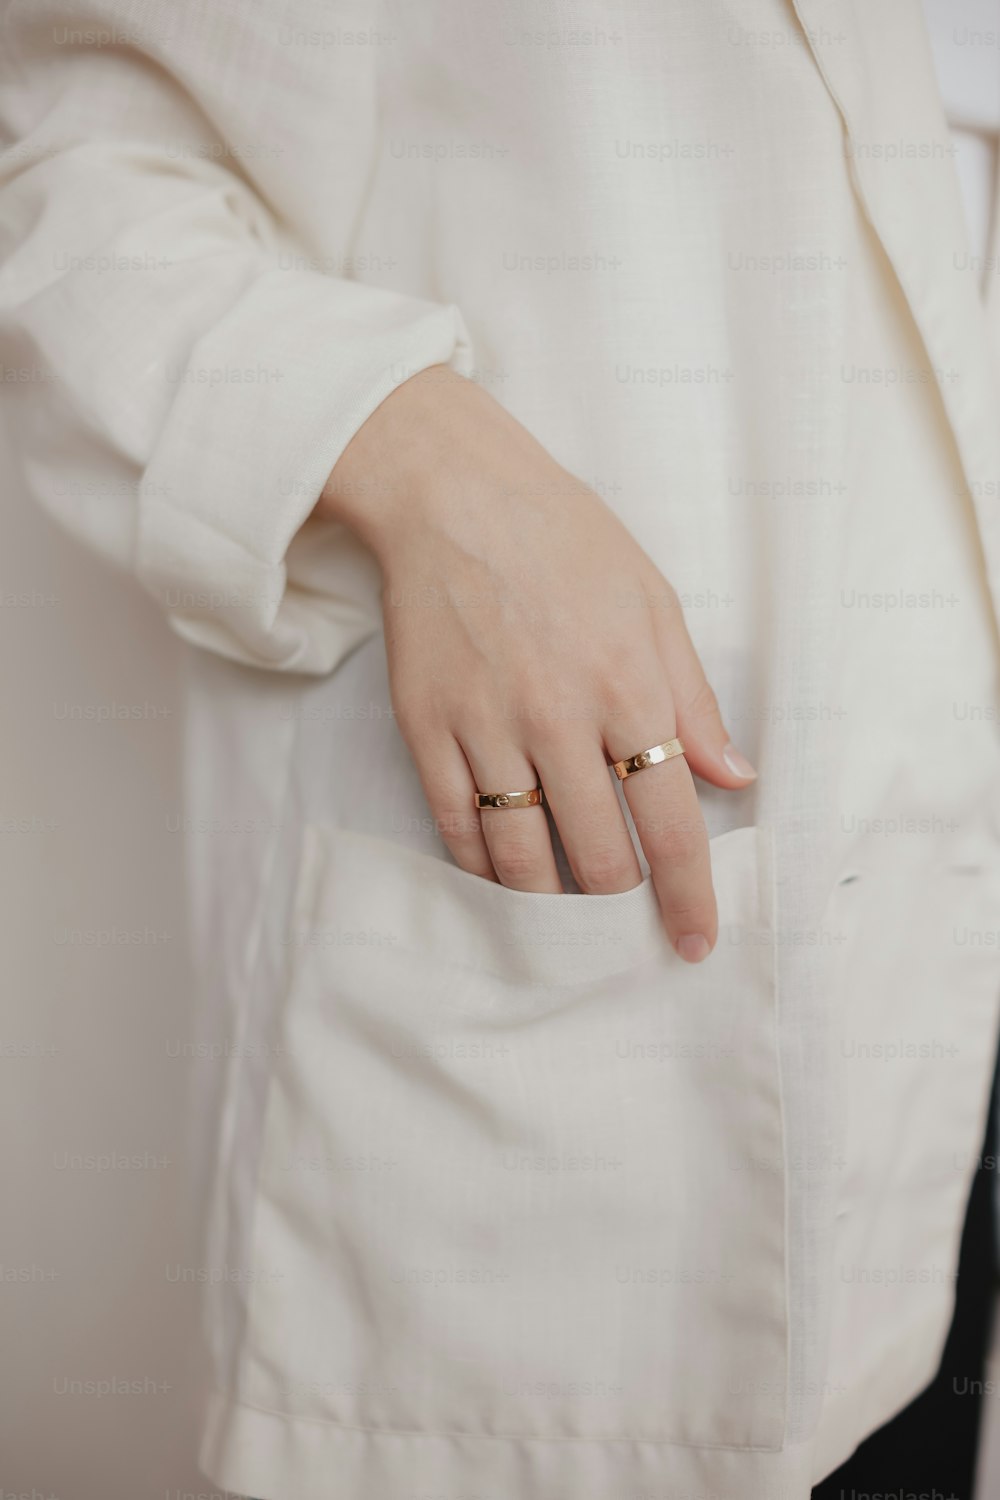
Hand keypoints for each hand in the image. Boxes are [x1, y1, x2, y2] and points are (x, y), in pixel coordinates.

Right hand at [317, 367, 755, 961]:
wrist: (453, 495)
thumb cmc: (566, 540)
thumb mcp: (654, 602)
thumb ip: (693, 697)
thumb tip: (736, 776)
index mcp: (626, 686)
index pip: (672, 821)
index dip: (690, 893)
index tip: (695, 940)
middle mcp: (557, 719)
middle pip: (598, 856)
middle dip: (623, 907)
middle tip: (629, 922)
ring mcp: (485, 727)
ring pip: (522, 857)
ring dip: (552, 904)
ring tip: (570, 917)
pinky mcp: (425, 728)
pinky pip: (456, 825)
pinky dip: (483, 868)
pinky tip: (503, 878)